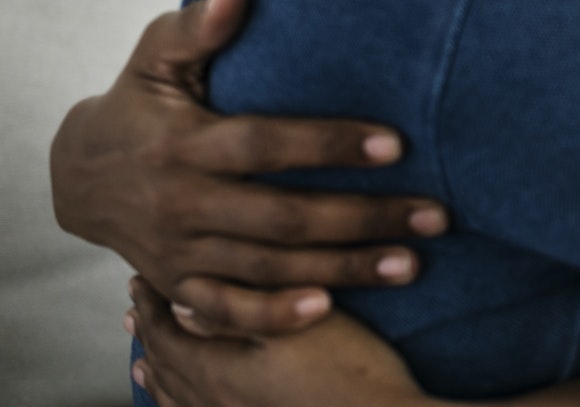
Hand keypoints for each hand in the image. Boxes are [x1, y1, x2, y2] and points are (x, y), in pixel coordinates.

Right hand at [49, 0, 447, 334]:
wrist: (77, 176)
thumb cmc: (139, 103)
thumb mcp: (155, 58)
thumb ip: (197, 27)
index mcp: (184, 144)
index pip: (264, 145)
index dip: (328, 145)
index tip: (398, 145)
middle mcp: (183, 203)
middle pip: (281, 219)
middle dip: (362, 218)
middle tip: (434, 215)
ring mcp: (179, 251)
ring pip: (269, 269)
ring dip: (343, 269)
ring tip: (412, 263)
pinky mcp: (179, 284)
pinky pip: (228, 311)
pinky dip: (274, 316)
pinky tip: (330, 310)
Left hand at [129, 276, 426, 406]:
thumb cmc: (347, 368)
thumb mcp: (296, 325)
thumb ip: (239, 311)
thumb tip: (188, 298)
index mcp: (218, 372)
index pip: (168, 334)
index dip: (152, 305)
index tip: (139, 281)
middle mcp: (214, 404)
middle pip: (166, 367)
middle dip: (150, 336)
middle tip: (135, 314)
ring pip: (178, 400)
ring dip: (159, 375)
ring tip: (144, 364)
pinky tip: (187, 404)